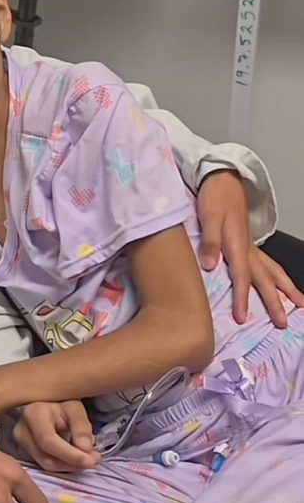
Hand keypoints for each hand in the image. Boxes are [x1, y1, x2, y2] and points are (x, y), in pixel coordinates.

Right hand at [13, 401, 100, 473]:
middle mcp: (21, 431)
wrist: (46, 402)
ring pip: (47, 465)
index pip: (49, 441)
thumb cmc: (60, 401)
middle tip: (94, 460)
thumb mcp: (75, 407)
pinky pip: (46, 465)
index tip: (91, 461)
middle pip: (47, 458)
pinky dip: (64, 464)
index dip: (70, 455)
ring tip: (88, 458)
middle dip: (73, 463)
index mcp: (33, 414)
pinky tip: (76, 457)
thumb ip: (81, 427)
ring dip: (70, 466)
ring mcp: (20, 444)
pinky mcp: (25, 453)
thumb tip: (85, 450)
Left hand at [197, 170, 303, 326]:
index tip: (242, 318)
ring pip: (273, 271)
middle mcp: (248, 248)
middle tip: (284, 323)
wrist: (222, 179)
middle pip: (265, 279)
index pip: (241, 277)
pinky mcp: (249, 242)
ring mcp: (251, 246)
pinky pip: (268, 264)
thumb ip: (209, 241)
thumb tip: (210, 266)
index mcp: (237, 245)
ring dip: (286, 289)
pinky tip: (282, 284)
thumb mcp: (208, 217)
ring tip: (301, 305)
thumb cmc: (214, 198)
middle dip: (275, 301)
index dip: (241, 298)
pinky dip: (277, 276)